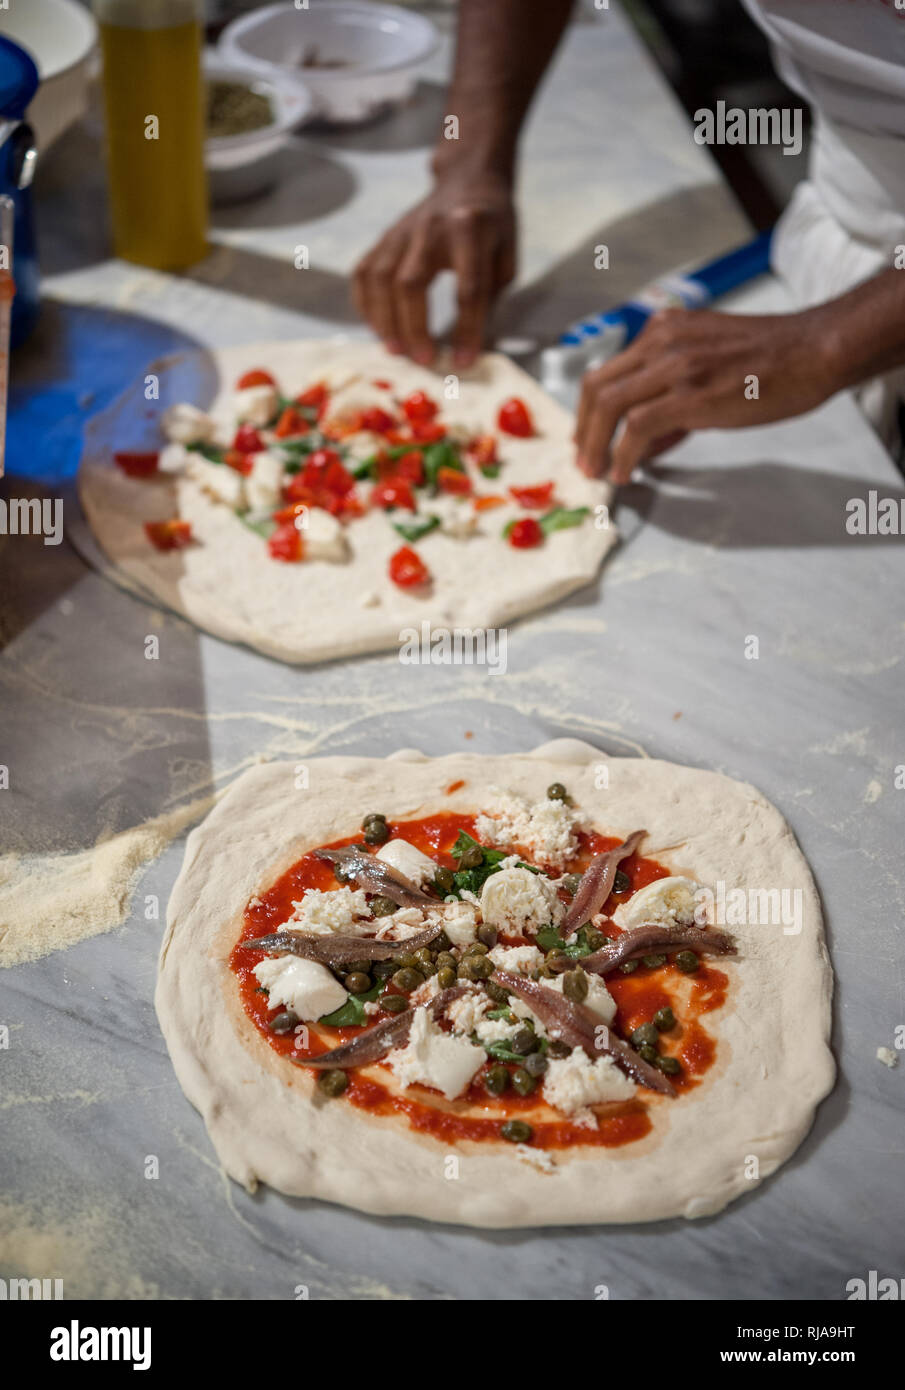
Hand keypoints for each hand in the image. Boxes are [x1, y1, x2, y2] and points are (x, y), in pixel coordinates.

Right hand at [353, 169, 515, 366]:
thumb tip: (468, 345)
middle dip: (415, 327)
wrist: (466, 181)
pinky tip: (377, 327)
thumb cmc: (491, 227)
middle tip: (423, 359)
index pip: (469, 288)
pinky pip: (364, 273)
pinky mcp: (384, 237)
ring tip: (396, 350)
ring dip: (385, 320)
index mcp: (470, 231)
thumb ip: (490, 297)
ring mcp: (401, 231)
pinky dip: (365, 305)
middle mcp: (431, 228)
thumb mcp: (506, 257)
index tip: (464, 360)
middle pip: (412, 283)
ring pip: (380, 278)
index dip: (467, 329)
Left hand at [575, 305, 842, 482]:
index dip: (590, 410)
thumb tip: (645, 440)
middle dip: (583, 429)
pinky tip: (624, 473)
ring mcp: (674, 364)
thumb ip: (673, 395)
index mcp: (664, 329)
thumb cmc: (772, 361)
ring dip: (595, 445)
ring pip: (609, 405)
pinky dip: (623, 455)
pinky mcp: (689, 392)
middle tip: (584, 459)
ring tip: (597, 472)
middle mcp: (661, 340)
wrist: (813, 351)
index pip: (608, 370)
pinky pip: (637, 427)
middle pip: (596, 386)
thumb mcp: (709, 362)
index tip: (588, 438)